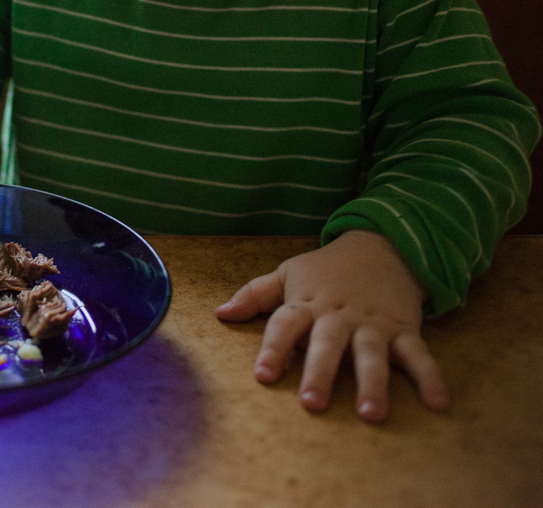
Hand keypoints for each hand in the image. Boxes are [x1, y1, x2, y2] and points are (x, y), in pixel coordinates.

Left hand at [216, 229, 448, 421]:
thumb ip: (255, 295)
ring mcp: (374, 324)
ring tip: (370, 414)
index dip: (273, 349)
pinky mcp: (404, 329)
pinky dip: (431, 377)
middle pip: (327, 344)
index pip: (285, 325)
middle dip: (320, 372)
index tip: (263, 375)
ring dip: (372, 383)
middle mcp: (339, 316)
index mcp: (307, 304)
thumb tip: (220, 313)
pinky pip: (419, 355)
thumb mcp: (287, 274)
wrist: (383, 245)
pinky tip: (438, 403)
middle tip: (312, 403)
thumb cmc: (326, 270)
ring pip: (372, 353)